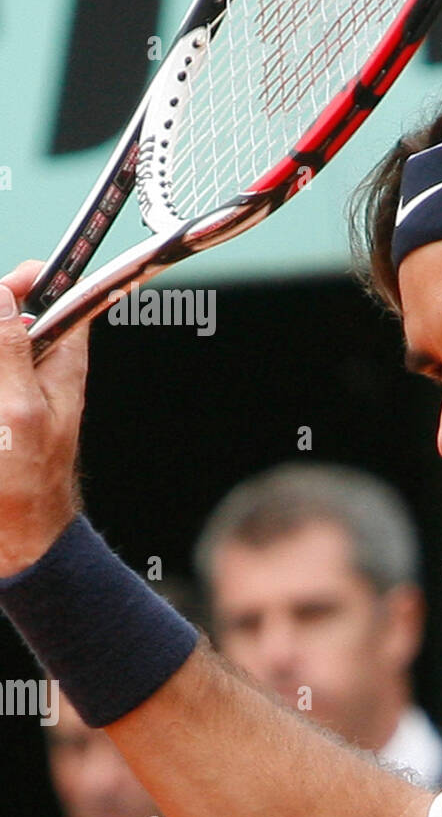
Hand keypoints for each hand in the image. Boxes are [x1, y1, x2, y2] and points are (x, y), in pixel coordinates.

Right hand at [0, 262, 88, 574]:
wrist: (14, 537)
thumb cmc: (26, 481)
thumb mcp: (18, 410)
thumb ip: (9, 350)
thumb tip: (1, 295)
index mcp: (61, 362)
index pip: (60, 301)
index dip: (33, 282)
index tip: (11, 280)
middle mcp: (37, 368)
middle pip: (9, 317)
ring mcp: (11, 388)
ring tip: (1, 418)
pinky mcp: (0, 405)